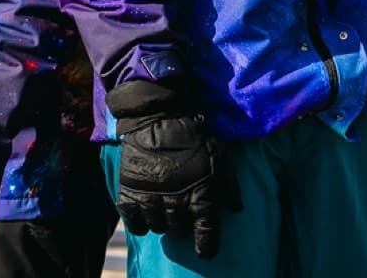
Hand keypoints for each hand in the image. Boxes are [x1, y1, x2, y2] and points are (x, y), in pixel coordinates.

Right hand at [107, 79, 239, 259]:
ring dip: (162, 222)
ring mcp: (150, 197)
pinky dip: (139, 222)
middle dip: (183, 226)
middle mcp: (175, 201)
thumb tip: (235, 209)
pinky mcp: (130, 191)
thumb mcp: (220, 157)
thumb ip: (229, 185)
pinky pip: (133, 221)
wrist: (158, 115)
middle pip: (179, 231)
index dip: (207, 246)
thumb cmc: (193, 135)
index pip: (206, 233)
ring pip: (158, 227)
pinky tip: (145, 213)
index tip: (206, 251)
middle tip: (183, 213)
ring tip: (164, 210)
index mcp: (200, 194)